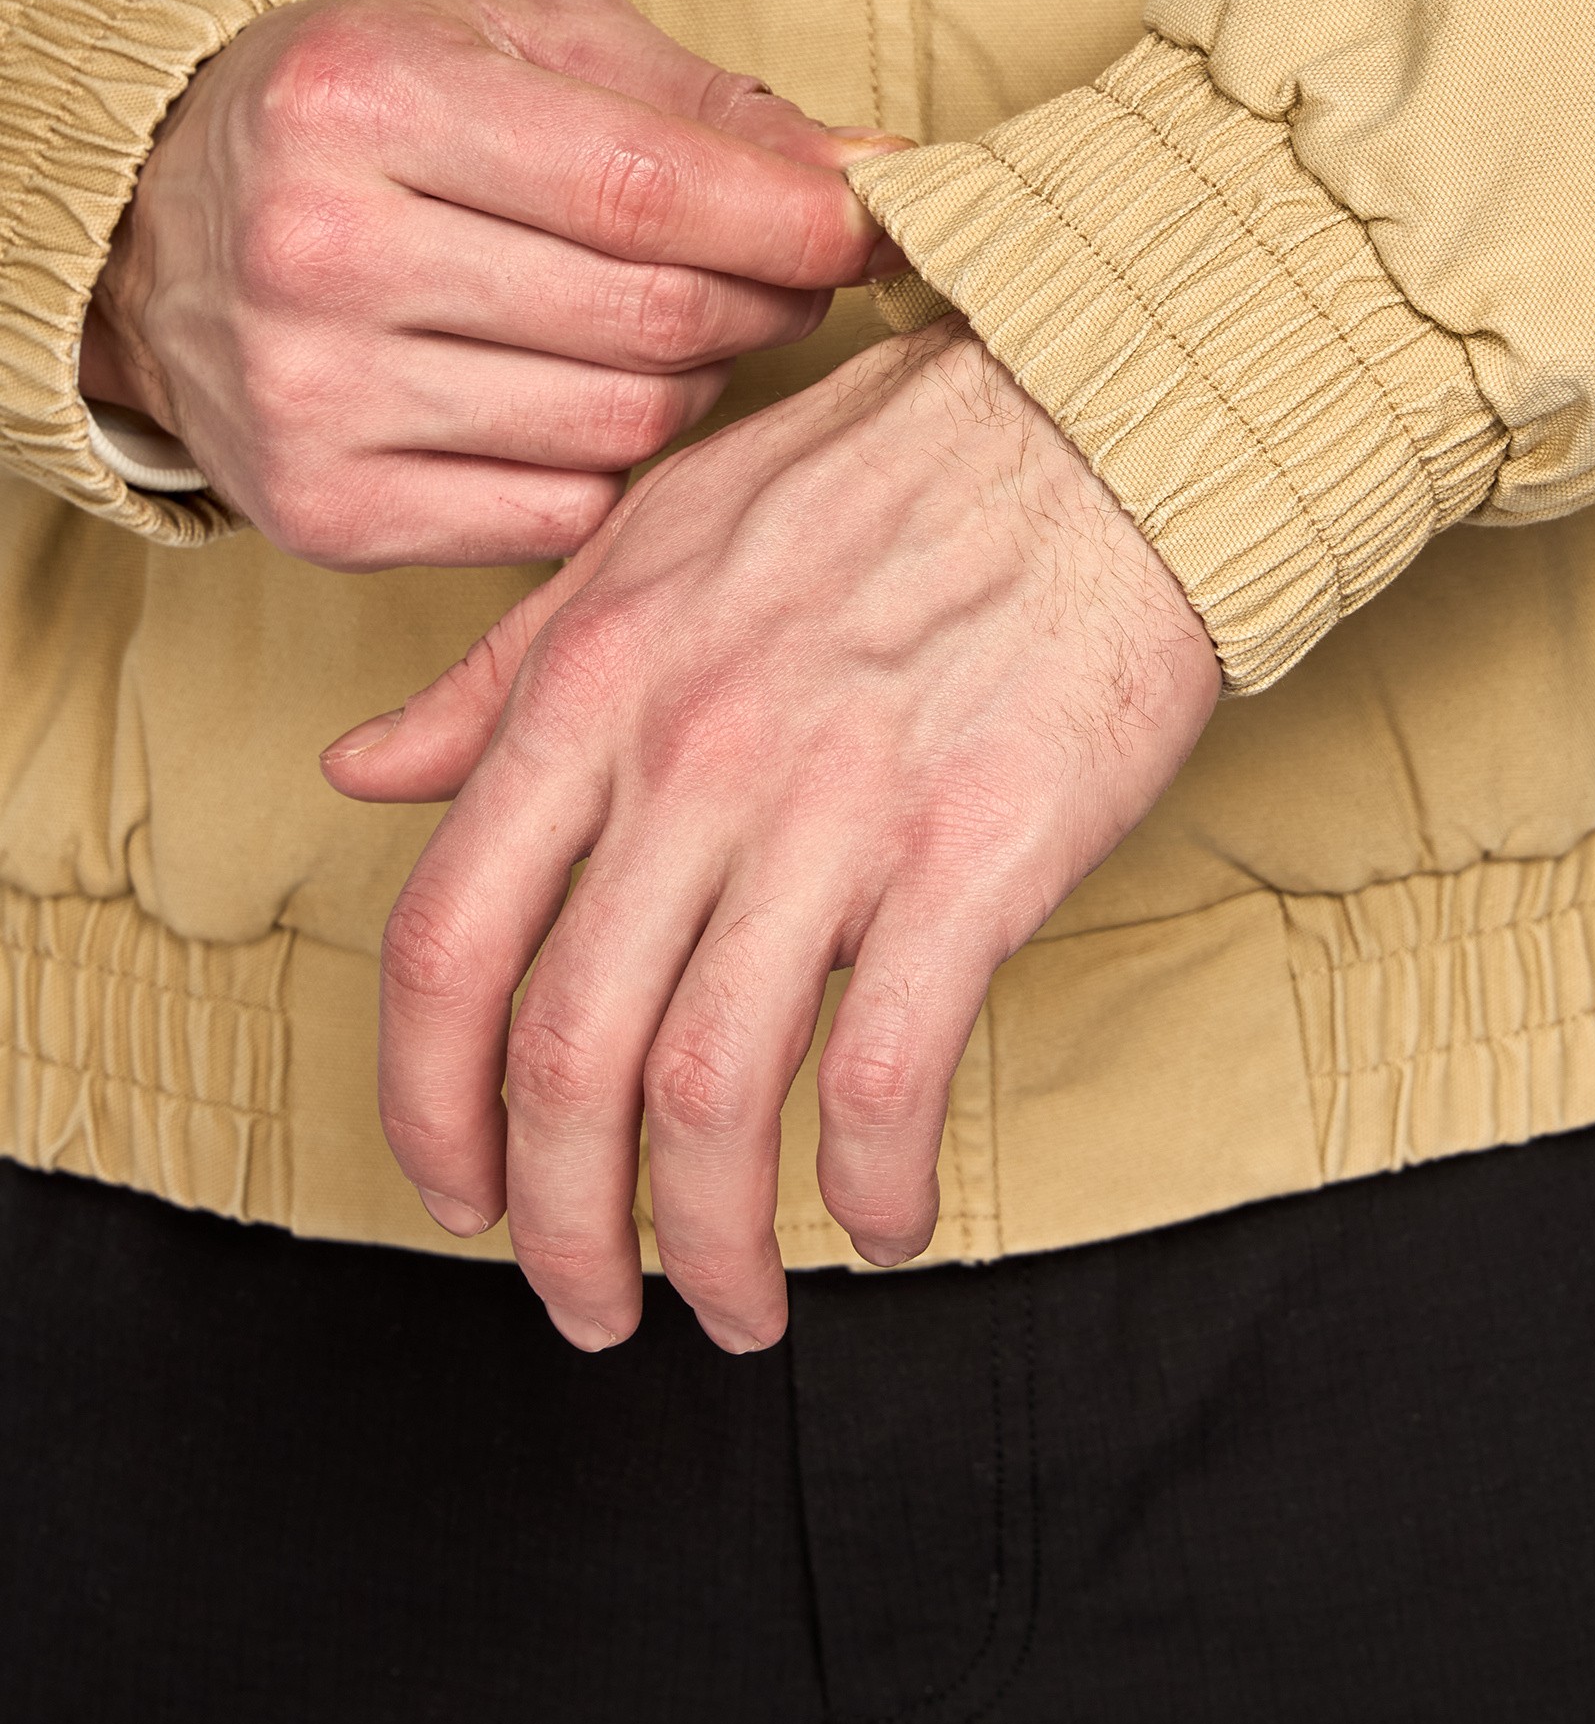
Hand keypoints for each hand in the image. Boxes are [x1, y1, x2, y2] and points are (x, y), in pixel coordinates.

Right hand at [81, 0, 897, 565]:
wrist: (151, 231)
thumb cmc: (369, 111)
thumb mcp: (516, 42)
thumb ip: (700, 104)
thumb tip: (875, 174)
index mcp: (366, 100)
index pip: (645, 187)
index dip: (793, 216)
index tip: (872, 222)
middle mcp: (319, 253)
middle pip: (651, 318)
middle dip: (765, 297)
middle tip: (788, 271)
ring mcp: (312, 399)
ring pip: (624, 426)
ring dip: (693, 382)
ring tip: (669, 324)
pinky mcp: (321, 515)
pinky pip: (561, 518)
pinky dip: (609, 466)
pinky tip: (579, 399)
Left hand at [324, 322, 1220, 1351]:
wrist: (1102, 418)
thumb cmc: (888, 468)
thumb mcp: (648, 534)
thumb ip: (500, 674)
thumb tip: (363, 770)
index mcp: (593, 683)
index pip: (447, 944)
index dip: (429, 1107)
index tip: (460, 1190)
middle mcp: (688, 758)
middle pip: (566, 1056)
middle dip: (560, 1225)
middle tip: (591, 1302)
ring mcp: (831, 808)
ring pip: (710, 1092)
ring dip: (706, 1240)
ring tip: (733, 1305)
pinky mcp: (973, 851)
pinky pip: (889, 1072)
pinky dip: (872, 1183)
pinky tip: (884, 1219)